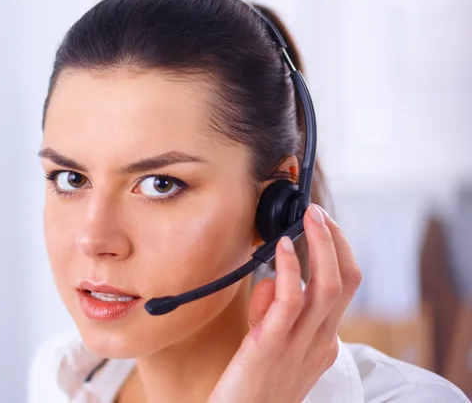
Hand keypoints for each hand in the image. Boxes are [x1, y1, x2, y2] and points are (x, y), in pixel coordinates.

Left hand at [207, 204, 362, 402]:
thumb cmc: (253, 384)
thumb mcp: (275, 346)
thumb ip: (277, 313)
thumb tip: (274, 279)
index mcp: (323, 343)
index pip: (345, 289)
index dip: (339, 252)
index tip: (323, 227)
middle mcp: (319, 343)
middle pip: (345, 282)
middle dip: (336, 241)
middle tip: (318, 213)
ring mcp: (298, 345)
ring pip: (326, 286)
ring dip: (321, 245)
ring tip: (309, 218)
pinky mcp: (269, 346)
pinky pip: (289, 301)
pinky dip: (290, 268)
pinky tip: (283, 248)